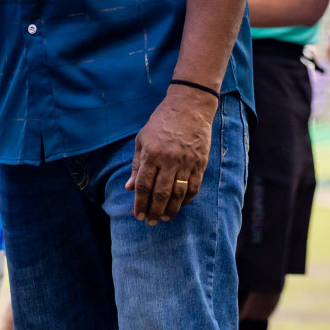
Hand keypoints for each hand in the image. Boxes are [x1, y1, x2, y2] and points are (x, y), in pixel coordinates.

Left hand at [125, 85, 215, 223]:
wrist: (189, 107)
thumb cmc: (161, 122)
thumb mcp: (142, 139)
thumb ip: (137, 165)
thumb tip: (129, 187)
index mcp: (152, 154)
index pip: (144, 185)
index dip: (140, 203)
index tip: (138, 215)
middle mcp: (169, 160)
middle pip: (161, 193)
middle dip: (154, 210)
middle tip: (151, 222)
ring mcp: (187, 163)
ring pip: (179, 194)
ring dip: (171, 209)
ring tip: (164, 217)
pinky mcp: (200, 163)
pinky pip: (194, 187)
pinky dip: (187, 200)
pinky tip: (180, 206)